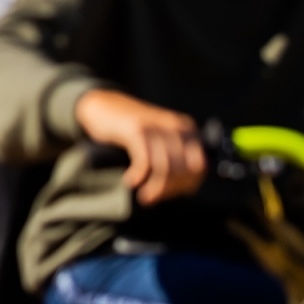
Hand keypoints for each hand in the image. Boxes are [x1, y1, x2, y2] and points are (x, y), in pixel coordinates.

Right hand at [74, 89, 204, 205]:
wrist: (104, 105)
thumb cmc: (132, 128)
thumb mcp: (159, 137)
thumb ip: (174, 156)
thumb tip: (186, 188)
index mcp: (186, 129)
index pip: (199, 166)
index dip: (186, 185)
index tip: (169, 195)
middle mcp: (175, 126)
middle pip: (182, 169)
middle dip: (169, 189)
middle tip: (152, 198)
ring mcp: (155, 127)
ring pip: (165, 167)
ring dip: (155, 188)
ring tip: (144, 196)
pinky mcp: (136, 130)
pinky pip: (145, 161)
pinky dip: (139, 176)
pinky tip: (130, 181)